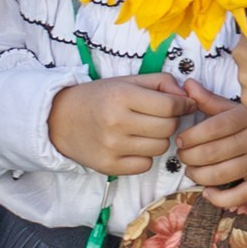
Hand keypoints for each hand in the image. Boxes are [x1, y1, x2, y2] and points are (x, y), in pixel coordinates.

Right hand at [48, 73, 187, 175]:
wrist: (59, 119)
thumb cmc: (100, 97)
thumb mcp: (128, 81)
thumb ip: (162, 83)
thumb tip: (188, 98)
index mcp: (122, 97)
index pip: (171, 106)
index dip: (184, 105)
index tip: (185, 104)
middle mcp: (116, 123)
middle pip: (168, 128)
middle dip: (171, 121)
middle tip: (161, 117)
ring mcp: (111, 147)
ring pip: (160, 148)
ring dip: (159, 139)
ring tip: (145, 130)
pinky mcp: (107, 166)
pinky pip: (145, 165)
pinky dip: (145, 156)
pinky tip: (134, 145)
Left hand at [175, 82, 246, 205]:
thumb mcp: (238, 107)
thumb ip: (210, 100)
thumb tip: (186, 86)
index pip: (214, 128)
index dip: (193, 136)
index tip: (181, 140)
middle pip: (212, 153)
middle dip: (190, 157)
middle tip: (183, 155)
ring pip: (220, 175)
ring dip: (198, 175)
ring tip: (192, 170)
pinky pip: (238, 196)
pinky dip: (219, 198)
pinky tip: (208, 192)